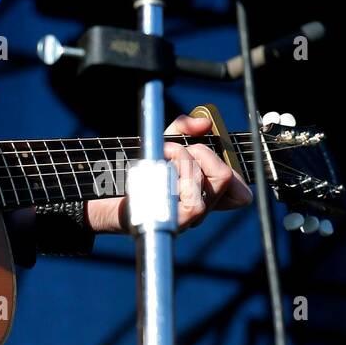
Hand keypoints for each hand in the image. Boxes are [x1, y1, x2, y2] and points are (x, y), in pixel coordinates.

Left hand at [86, 113, 253, 235]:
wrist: (105, 196)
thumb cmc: (136, 173)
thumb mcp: (161, 144)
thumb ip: (183, 129)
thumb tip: (204, 122)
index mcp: (203, 195)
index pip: (240, 192)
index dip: (229, 165)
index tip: (198, 148)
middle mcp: (201, 209)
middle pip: (226, 178)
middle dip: (203, 153)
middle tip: (174, 149)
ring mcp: (190, 218)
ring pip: (212, 180)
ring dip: (185, 156)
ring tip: (160, 154)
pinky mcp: (177, 222)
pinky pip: (194, 194)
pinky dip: (178, 167)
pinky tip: (157, 164)